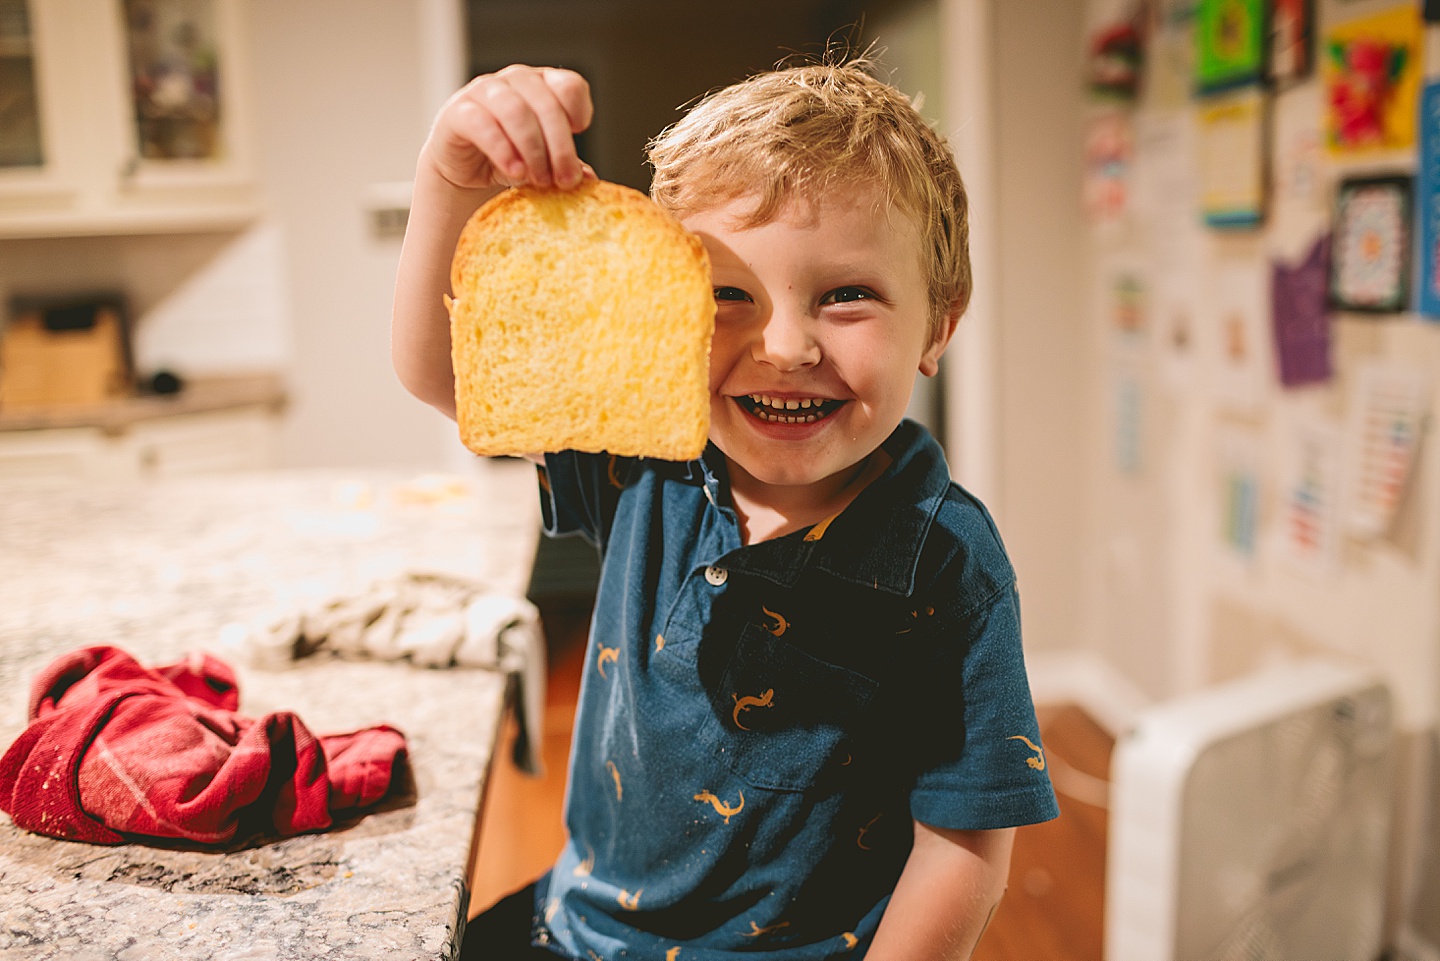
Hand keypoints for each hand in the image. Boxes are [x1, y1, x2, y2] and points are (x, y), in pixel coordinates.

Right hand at [423, 65, 594, 191]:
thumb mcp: (544, 161)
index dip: (578, 110)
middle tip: (565, 180)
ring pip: (516, 111)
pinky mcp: (457, 112)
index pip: (568, 85)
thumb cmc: (510, 158)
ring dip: (533, 150)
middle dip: (560, 147)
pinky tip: (515, 172)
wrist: (464, 170)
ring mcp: (484, 91)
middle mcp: (515, 81)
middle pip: (546, 104)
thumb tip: (590, 179)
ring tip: (539, 180)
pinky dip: (502, 150)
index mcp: (542, 85)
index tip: (579, 136)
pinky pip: (482, 124)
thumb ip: (565, 165)